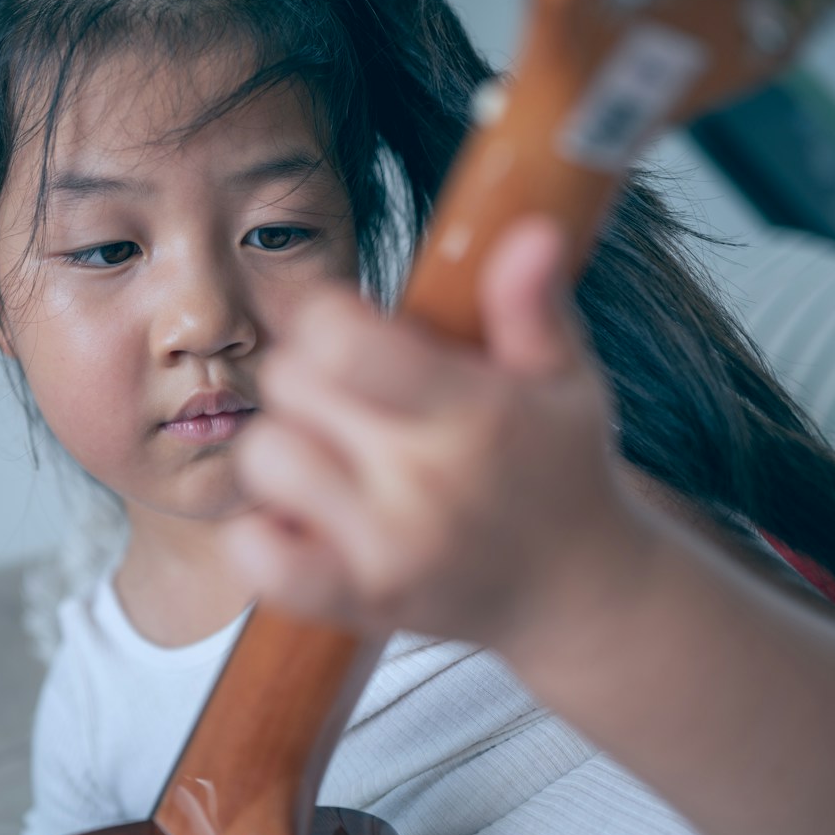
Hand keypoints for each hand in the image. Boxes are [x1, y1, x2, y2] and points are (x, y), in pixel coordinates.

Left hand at [227, 217, 646, 645]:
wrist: (576, 594)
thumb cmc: (561, 469)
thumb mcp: (567, 380)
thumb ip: (534, 306)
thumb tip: (531, 232)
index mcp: (474, 415)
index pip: (340, 338)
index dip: (328, 316)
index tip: (356, 331)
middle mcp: (424, 484)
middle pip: (290, 382)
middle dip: (311, 373)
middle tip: (356, 395)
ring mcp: (386, 551)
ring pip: (265, 458)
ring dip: (287, 446)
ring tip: (334, 454)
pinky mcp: (356, 602)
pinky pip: (258, 558)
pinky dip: (263, 534)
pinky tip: (306, 517)